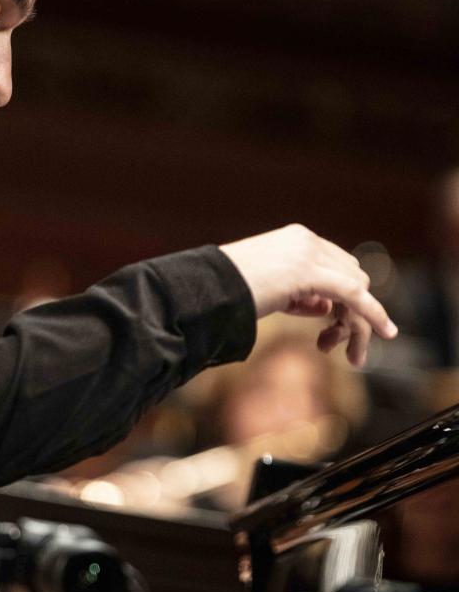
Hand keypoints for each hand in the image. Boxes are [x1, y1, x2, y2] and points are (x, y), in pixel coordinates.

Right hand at [219, 224, 397, 366]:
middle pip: (352, 276)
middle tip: (331, 344)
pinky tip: (386, 332)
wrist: (205, 290)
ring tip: (347, 353)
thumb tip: (323, 305)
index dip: (340, 298)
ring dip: (356, 323)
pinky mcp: (310, 273)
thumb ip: (299, 291)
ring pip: (356, 289)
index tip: (327, 330)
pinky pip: (354, 294)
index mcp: (295, 238)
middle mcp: (306, 240)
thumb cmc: (227, 292)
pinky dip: (373, 314)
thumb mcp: (270, 288)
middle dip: (351, 312)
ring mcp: (309, 253)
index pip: (337, 266)